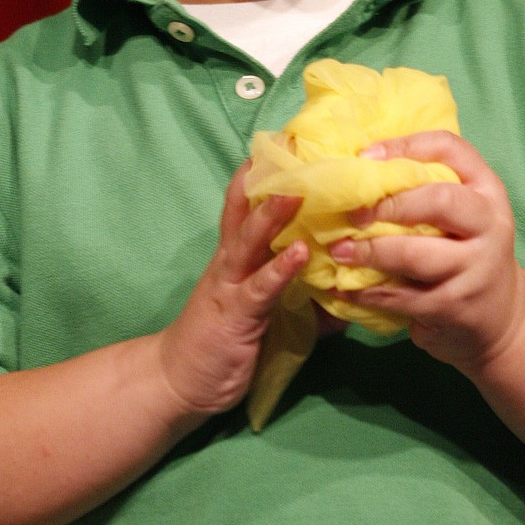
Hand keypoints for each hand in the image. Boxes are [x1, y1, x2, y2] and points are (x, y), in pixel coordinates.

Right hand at [157, 164, 308, 419]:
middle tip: (294, 145)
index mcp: (237, 256)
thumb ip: (305, 299)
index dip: (265, 175)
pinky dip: (280, 269)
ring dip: (273, 215)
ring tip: (298, 192)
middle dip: (270, 180)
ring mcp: (231, 285)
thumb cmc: (223, 343)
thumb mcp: (266, 316)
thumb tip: (349, 289)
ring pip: (250, 240)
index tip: (289, 141)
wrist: (176, 383)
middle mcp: (231, 261)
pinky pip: (260, 288)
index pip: (248, 205)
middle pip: (246, 210)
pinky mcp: (236, 314)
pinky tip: (298, 253)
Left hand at [329, 131, 524, 374]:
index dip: (407, 146)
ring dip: (370, 252)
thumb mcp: (462, 208)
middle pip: (439, 201)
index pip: (452, 149)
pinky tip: (343, 287)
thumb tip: (360, 163)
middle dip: (390, 204)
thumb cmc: (464, 245)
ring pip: (416, 255)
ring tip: (339, 250)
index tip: (365, 156)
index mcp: (487, 188)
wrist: (501, 312)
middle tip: (353, 212)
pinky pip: (404, 298)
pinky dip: (368, 293)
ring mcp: (476, 268)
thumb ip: (425, 184)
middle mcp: (489, 224)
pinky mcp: (456, 306)